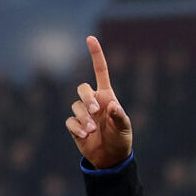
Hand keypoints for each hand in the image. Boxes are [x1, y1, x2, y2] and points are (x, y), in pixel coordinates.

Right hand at [65, 36, 133, 169]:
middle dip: (87, 98)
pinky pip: (70, 121)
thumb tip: (111, 105)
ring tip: (93, 130)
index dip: (96, 55)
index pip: (100, 71)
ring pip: (76, 106)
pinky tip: (85, 135)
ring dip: (84, 118)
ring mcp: (83, 113)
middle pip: (82, 88)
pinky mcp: (75, 126)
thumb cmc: (121, 138)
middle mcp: (93, 101)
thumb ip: (119, 116)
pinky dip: (77, 127)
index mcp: (106, 96)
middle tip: (95, 112)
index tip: (90, 38)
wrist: (111, 157)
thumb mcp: (125, 128)